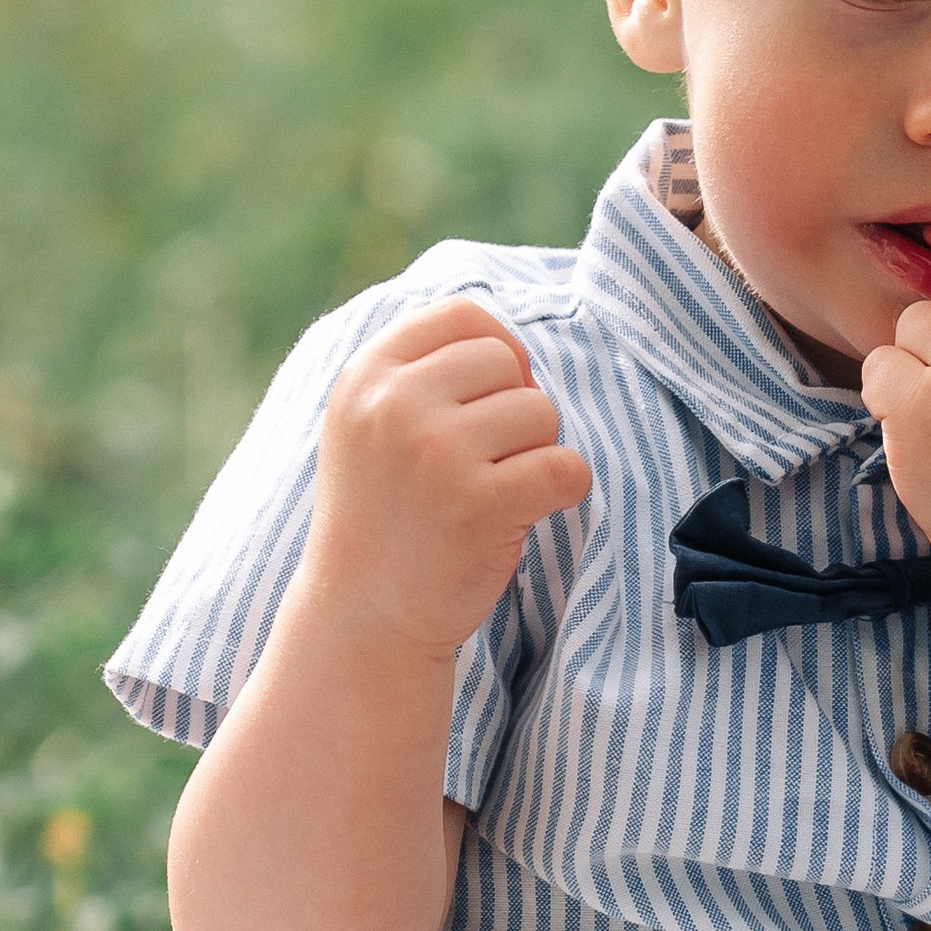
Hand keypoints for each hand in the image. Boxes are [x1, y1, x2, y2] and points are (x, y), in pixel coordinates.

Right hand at [303, 299, 592, 656]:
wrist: (364, 615)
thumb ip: (419, 371)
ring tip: (494, 492)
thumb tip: (512, 345)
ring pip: (541, 412)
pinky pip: (566, 467)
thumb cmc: (384, 514)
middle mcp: (396, 406)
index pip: (461, 315)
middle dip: (513, 409)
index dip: (495, 350)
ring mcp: (438, 453)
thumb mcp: (369, 425)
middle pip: (506, 361)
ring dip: (535, 452)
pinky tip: (524, 514)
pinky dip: (562, 490)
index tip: (488, 399)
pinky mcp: (481, 505)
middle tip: (486, 462)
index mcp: (366, 377)